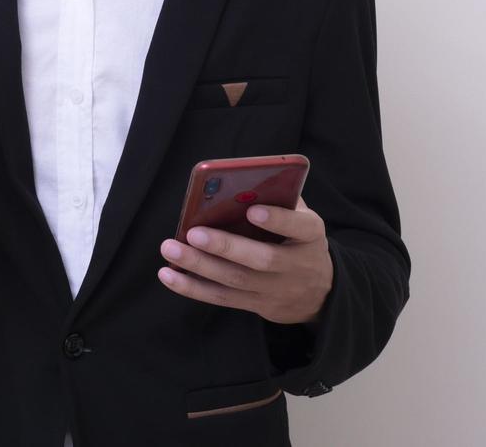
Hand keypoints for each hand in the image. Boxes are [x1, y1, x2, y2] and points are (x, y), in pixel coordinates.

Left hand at [156, 196, 332, 324]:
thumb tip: (241, 181)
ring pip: (235, 280)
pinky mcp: (255, 304)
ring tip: (170, 249)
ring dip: (199, 266)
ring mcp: (275, 289)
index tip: (252, 211)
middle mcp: (296, 265)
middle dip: (225, 246)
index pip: (300, 227)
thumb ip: (278, 197)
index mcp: (310, 236)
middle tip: (193, 232)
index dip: (278, 220)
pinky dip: (192, 287)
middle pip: (261, 259)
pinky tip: (167, 274)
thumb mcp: (300, 217)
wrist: (318, 292)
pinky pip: (221, 298)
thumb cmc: (296, 238)